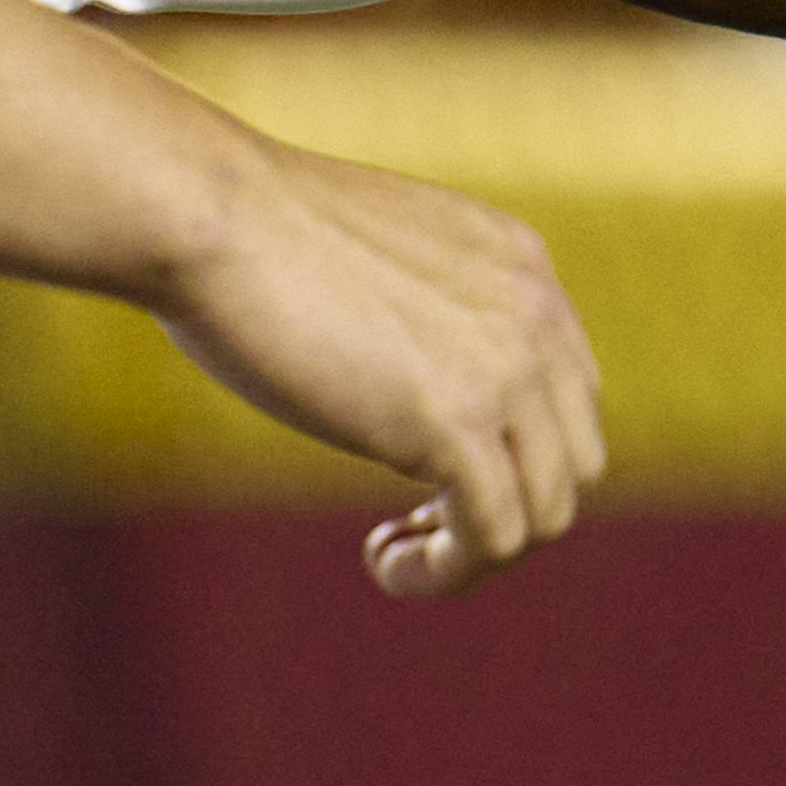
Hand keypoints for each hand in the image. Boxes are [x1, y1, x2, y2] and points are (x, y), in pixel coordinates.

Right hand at [160, 130, 603, 594]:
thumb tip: (405, 382)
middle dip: (506, 505)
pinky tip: (385, 565)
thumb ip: (417, 309)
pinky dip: (446, 573)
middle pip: (573, 459)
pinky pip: (496, 538)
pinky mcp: (456, 422)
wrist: (212, 212)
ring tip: (399, 555)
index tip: (429, 468)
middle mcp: (535, 311)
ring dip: (477, 553)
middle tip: (413, 517)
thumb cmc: (248, 232)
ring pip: (547, 512)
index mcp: (520, 262)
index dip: (513, 449)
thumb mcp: (375, 260)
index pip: (569, 391)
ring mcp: (505, 368)